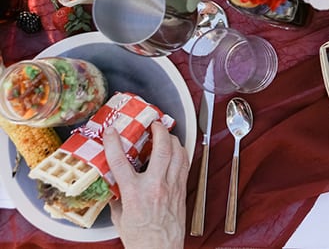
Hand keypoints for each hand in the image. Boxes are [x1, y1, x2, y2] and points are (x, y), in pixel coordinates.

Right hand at [104, 121, 188, 248]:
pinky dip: (181, 153)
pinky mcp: (181, 190)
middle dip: (158, 130)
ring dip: (172, 139)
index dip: (114, 143)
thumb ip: (117, 197)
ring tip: (166, 133)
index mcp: (134, 193)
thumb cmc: (140, 238)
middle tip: (153, 122)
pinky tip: (177, 150)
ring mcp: (171, 187)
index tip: (111, 130)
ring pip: (178, 153)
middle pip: (161, 149)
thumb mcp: (119, 217)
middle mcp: (155, 186)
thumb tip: (113, 184)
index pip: (120, 162)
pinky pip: (185, 164)